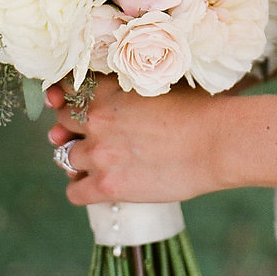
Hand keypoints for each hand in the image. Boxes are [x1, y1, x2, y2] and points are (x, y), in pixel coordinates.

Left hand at [46, 75, 229, 205]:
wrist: (215, 141)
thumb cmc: (196, 108)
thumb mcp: (156, 83)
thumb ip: (126, 87)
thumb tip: (112, 95)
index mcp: (107, 89)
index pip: (65, 89)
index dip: (65, 97)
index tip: (70, 103)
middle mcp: (96, 120)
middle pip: (61, 122)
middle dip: (71, 127)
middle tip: (89, 134)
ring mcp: (99, 154)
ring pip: (64, 157)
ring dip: (77, 158)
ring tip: (98, 159)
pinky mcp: (107, 186)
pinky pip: (74, 192)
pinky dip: (80, 188)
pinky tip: (95, 184)